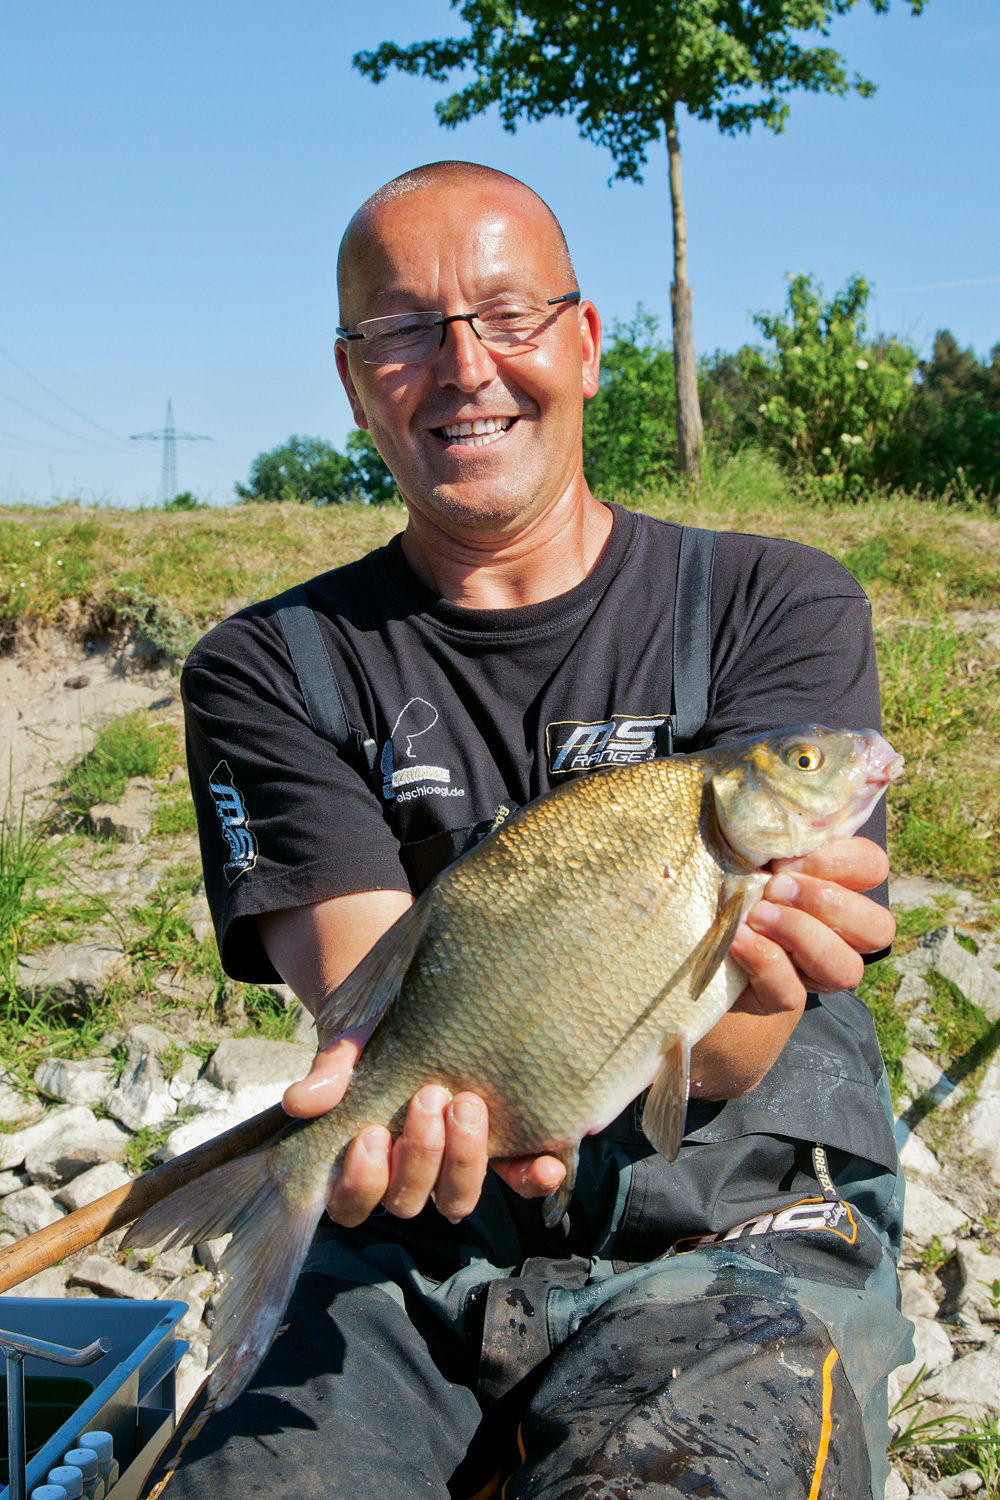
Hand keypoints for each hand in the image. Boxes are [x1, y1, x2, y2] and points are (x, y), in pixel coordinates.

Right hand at [283, 1031, 564, 1225]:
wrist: (424, 1001)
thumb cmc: (381, 1030)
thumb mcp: (356, 1037)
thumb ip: (333, 1067)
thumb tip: (301, 1102)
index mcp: (364, 1159)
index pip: (352, 1203)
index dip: (361, 1183)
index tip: (369, 1136)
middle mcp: (410, 1173)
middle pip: (409, 1201)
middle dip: (419, 1155)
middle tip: (429, 1096)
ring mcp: (457, 1165)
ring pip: (457, 1199)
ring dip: (464, 1160)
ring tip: (468, 1104)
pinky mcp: (504, 1149)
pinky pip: (519, 1181)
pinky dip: (533, 1177)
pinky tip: (547, 1160)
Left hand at [692, 836, 894, 1097]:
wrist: (683, 937)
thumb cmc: (716, 873)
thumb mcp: (737, 838)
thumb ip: (760, 814)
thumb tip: (765, 779)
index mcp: (834, 883)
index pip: (873, 867)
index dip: (843, 860)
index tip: (791, 855)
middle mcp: (836, 932)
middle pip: (877, 927)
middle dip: (828, 901)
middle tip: (777, 885)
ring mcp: (811, 972)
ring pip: (846, 969)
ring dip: (802, 934)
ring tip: (757, 914)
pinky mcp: (777, 999)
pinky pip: (791, 994)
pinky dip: (765, 961)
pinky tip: (736, 939)